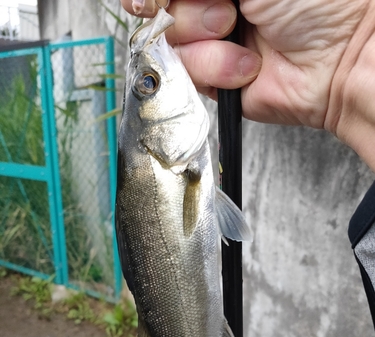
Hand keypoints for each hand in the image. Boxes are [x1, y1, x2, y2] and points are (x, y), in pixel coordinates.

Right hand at [121, 0, 374, 169]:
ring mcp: (212, 40)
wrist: (342, 55)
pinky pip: (188, 73)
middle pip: (158, 6)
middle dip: (185, 7)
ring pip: (169, 41)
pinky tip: (246, 63)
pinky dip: (216, 67)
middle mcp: (212, 2)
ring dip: (203, 36)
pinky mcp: (215, 78)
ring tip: (238, 29)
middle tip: (226, 6)